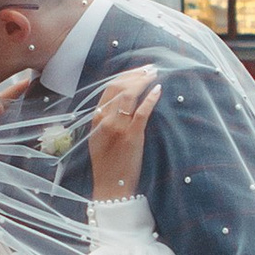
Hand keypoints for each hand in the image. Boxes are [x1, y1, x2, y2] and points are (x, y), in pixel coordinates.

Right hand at [87, 64, 160, 204]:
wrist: (110, 186)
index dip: (124, 76)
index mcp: (96, 119)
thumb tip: (119, 104)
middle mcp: (105, 120)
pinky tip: (157, 89)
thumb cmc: (107, 164)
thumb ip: (105, 120)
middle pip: (119, 88)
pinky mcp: (132, 136)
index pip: (109, 89)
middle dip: (135, 75)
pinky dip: (150, 98)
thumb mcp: (98, 138)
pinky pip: (142, 111)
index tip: (137, 71)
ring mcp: (119, 127)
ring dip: (143, 82)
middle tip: (149, 68)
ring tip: (154, 74)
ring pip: (129, 96)